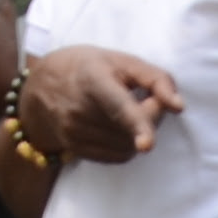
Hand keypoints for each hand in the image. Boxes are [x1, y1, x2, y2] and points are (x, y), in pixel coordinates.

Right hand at [19, 45, 184, 164]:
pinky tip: (118, 127)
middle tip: (146, 99)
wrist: (38, 87)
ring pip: (127, 146)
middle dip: (150, 116)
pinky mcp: (75, 149)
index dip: (137, 124)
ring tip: (127, 111)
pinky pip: (117, 156)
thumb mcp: (120, 60)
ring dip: (139, 133)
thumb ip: (155, 79)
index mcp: (92, 80)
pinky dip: (127, 145)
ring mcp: (74, 133)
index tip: (147, 144)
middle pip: (131, 128)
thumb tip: (178, 107)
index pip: (118, 106)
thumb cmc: (86, 67)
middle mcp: (79, 110)